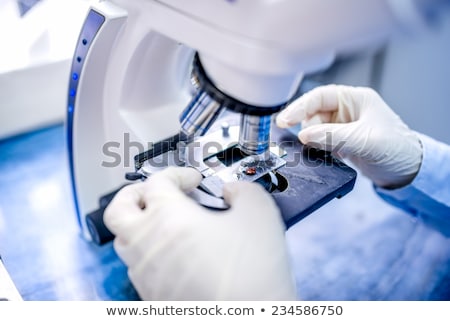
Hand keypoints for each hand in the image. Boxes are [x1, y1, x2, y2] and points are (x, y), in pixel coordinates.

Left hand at [103, 167, 295, 299]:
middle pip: (117, 209)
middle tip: (154, 192)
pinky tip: (175, 255)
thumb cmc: (251, 275)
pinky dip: (149, 253)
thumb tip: (232, 192)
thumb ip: (243, 190)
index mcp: (168, 217)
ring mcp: (145, 273)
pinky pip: (137, 268)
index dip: (177, 173)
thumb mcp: (259, 214)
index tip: (192, 179)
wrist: (250, 318)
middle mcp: (147, 244)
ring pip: (124, 241)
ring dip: (140, 225)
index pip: (157, 181)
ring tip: (165, 223)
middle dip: (134, 193)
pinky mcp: (150, 295)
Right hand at [276, 85, 421, 188]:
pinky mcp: (340, 141)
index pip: (319, 97)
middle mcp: (346, 110)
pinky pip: (319, 142)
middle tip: (300, 141)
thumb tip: (303, 135)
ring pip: (313, 129)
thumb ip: (332, 136)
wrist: (408, 171)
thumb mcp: (364, 140)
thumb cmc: (397, 149)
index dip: (299, 107)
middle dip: (306, 128)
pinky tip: (322, 155)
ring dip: (312, 140)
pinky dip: (316, 149)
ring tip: (321, 151)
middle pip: (312, 114)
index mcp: (354, 99)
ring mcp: (342, 126)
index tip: (284, 120)